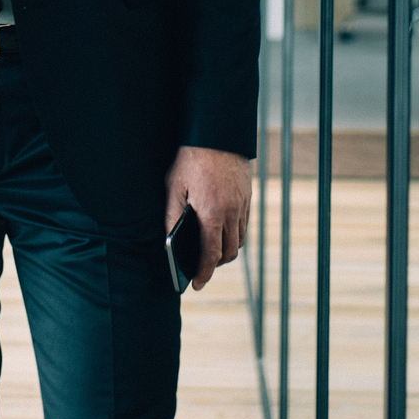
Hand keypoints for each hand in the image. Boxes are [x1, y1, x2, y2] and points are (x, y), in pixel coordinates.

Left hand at [164, 146, 250, 289]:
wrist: (217, 133)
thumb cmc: (191, 159)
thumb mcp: (174, 187)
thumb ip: (173, 216)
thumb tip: (170, 241)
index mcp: (211, 214)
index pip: (211, 255)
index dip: (204, 273)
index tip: (197, 285)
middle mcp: (231, 213)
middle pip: (229, 252)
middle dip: (216, 264)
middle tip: (202, 267)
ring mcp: (242, 204)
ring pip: (239, 240)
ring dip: (227, 250)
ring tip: (211, 250)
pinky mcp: (248, 195)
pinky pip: (244, 224)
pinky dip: (234, 233)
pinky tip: (221, 229)